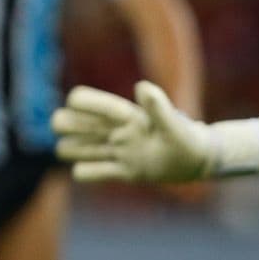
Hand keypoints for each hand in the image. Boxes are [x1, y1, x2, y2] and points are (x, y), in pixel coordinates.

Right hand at [52, 81, 212, 184]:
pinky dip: (87, 173)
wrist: (199, 160)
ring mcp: (121, 151)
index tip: (75, 103)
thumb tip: (141, 86)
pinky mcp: (126, 171)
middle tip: (60, 127)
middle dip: (68, 123)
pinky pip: (99, 172)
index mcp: (128, 117)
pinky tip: (80, 172)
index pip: (96, 104)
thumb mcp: (173, 124)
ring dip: (72, 147)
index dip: (84, 102)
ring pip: (84, 147)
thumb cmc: (187, 139)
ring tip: (63, 149)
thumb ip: (157, 107)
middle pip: (81, 123)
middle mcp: (119, 132)